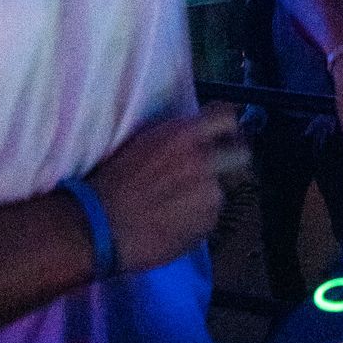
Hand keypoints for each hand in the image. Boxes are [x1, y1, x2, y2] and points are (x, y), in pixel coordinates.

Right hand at [89, 102, 251, 272]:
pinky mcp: (207, 224)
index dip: (226, 127)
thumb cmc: (112, 181)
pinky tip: (171, 224)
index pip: (227, 117)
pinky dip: (196, 221)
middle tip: (212, 171)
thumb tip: (195, 138)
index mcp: (184, 135)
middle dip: (231, 160)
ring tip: (176, 207)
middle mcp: (205, 161)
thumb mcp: (143, 142)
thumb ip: (176, 139)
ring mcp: (210, 194)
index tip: (221, 135)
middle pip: (242, 153)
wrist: (100, 225)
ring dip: (206, 196)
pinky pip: (209, 219)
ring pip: (220, 191)